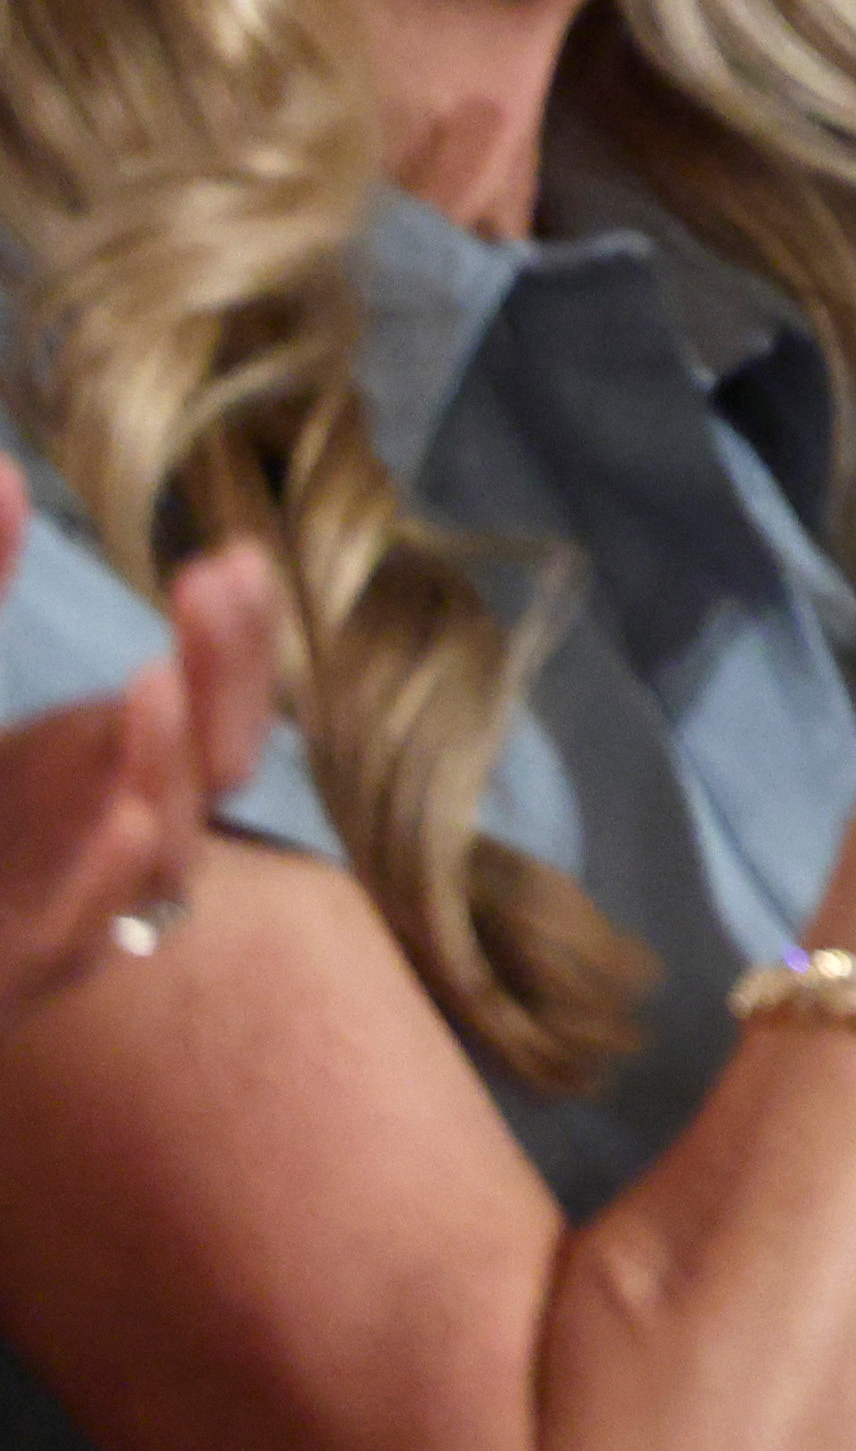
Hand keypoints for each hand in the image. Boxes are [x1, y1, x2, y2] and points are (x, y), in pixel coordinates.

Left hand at [0, 494, 276, 1024]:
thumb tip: (5, 475)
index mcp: (109, 768)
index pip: (213, 703)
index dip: (237, 636)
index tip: (237, 554)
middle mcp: (113, 839)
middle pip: (213, 765)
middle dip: (228, 673)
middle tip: (217, 577)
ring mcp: (71, 914)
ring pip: (162, 853)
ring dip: (166, 767)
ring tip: (154, 680)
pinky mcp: (14, 974)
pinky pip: (78, 941)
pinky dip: (109, 885)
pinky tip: (131, 823)